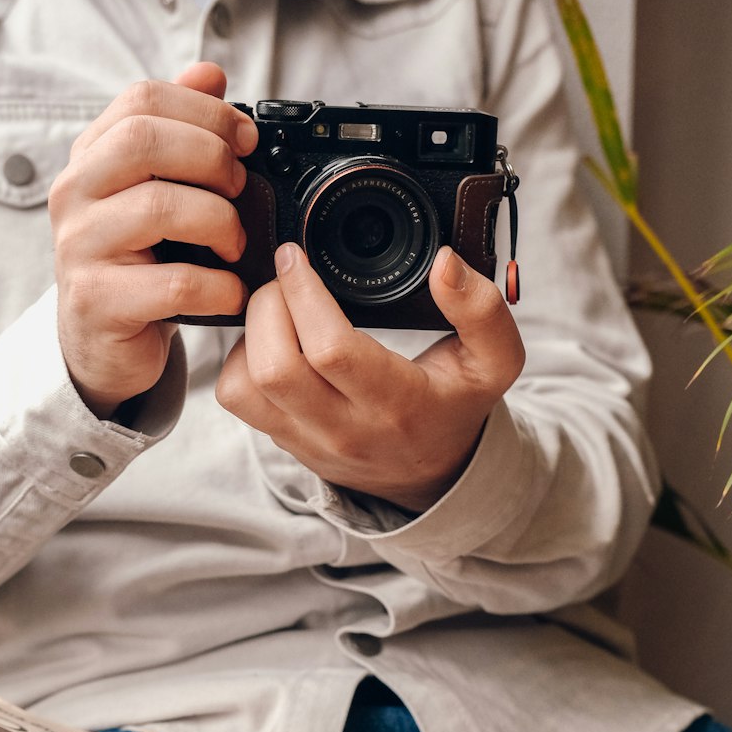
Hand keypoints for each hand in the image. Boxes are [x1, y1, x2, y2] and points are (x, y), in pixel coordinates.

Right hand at [48, 63, 256, 417]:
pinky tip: (232, 291)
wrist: (101, 346)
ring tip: (236, 245)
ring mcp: (80, 248)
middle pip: (145, 142)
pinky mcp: (98, 302)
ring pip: (160, 208)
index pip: (141, 100)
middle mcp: (73, 194)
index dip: (204, 111)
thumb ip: (176, 132)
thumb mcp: (152, 192)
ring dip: (220, 223)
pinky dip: (219, 286)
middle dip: (211, 158)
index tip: (245, 139)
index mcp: (89, 157)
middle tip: (241, 189)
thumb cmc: (135, 265)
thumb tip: (210, 72)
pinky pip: (175, 283)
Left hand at [214, 243, 525, 511]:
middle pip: (274, 366)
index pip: (330, 349)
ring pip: (243, 385)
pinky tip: (269, 340)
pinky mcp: (284, 441)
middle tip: (284, 277)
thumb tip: (446, 263)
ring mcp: (308, 439)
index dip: (303, 293)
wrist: (432, 475)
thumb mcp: (494, 362)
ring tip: (275, 307)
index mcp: (397, 404)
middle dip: (267, 305)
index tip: (296, 256)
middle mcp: (345, 428)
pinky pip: (237, 398)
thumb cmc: (455, 407)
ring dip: (247, 334)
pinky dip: (239, 359)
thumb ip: (482, 310)